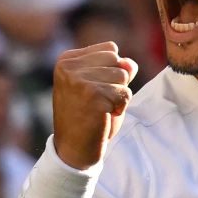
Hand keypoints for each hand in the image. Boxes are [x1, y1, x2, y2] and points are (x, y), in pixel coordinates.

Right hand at [53, 42, 137, 169]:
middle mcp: (69, 67)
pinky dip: (120, 107)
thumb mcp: (101, 85)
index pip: (110, 49)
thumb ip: (117, 68)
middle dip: (116, 82)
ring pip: (123, 75)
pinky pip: (125, 93)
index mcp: (67, 60)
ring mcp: (80, 80)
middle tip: (97, 101)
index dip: (111, 70)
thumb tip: (130, 64)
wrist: (74, 149)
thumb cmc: (87, 116)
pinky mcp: (93, 95)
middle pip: (117, 60)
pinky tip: (103, 116)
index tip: (93, 89)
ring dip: (118, 95)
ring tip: (100, 108)